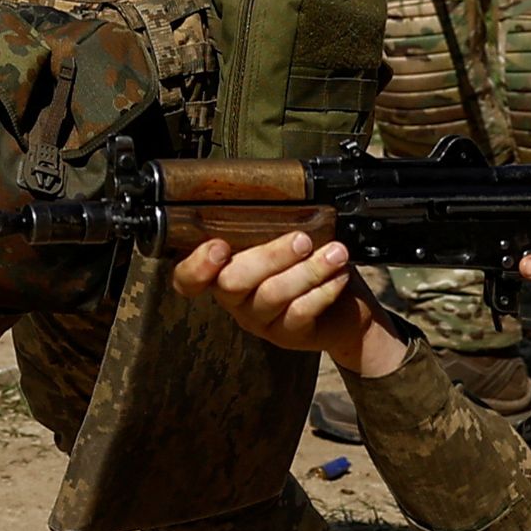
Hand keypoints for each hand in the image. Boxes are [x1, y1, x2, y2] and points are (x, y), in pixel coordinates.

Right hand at [174, 232, 407, 380]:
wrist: (343, 312)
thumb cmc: (306, 266)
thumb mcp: (281, 243)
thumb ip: (267, 228)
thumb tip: (276, 195)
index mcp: (223, 272)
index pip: (187, 279)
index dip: (195, 266)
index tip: (219, 246)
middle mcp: (235, 300)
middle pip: (232, 283)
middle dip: (269, 256)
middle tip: (302, 240)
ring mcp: (260, 320)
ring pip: (271, 295)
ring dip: (307, 270)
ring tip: (336, 253)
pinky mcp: (288, 334)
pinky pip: (300, 312)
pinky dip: (323, 290)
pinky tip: (339, 275)